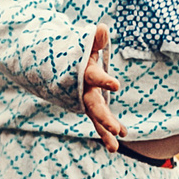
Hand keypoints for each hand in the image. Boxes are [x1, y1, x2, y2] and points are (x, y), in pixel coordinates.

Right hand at [79, 24, 125, 148]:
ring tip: (114, 149)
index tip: (117, 85)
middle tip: (115, 130)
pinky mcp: (90, 106)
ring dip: (105, 132)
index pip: (94, 77)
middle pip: (94, 105)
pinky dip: (108, 131)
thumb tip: (103, 29)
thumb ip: (95, 40)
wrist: (58, 64)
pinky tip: (120, 140)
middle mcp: (83, 90)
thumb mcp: (85, 44)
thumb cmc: (78, 52)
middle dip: (104, 118)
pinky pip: (99, 120)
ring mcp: (85, 100)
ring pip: (95, 118)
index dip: (104, 80)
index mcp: (84, 73)